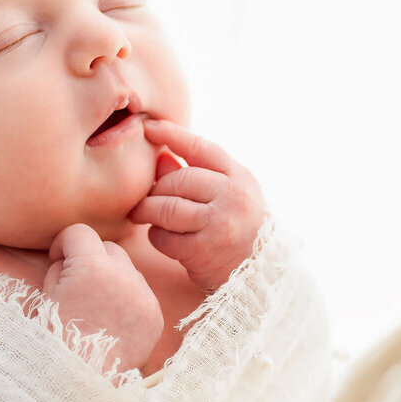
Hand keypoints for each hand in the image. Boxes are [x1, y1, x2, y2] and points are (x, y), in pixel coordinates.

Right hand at [44, 224, 162, 373]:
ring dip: (112, 279)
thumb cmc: (56, 339)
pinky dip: (128, 301)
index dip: (64, 244)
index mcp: (92, 267)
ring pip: (128, 270)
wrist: (81, 381)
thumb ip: (59, 268)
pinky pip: (142, 294)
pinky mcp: (155, 316)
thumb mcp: (46, 296)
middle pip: (108, 248)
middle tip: (76, 284)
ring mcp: (144, 296)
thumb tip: (69, 259)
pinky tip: (113, 321)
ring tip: (96, 307)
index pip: (80, 233)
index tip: (57, 259)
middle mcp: (124, 276)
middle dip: (91, 259)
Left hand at [128, 119, 265, 292]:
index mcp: (239, 178)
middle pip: (178, 180)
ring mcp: (219, 224)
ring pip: (167, 208)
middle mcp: (233, 197)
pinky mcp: (204, 251)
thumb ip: (194, 174)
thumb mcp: (225, 195)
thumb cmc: (236, 227)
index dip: (173, 134)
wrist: (257, 274)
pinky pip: (164, 237)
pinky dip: (156, 236)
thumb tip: (160, 155)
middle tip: (147, 199)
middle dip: (156, 189)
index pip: (201, 148)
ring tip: (143, 214)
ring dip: (148, 211)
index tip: (148, 127)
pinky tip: (163, 238)